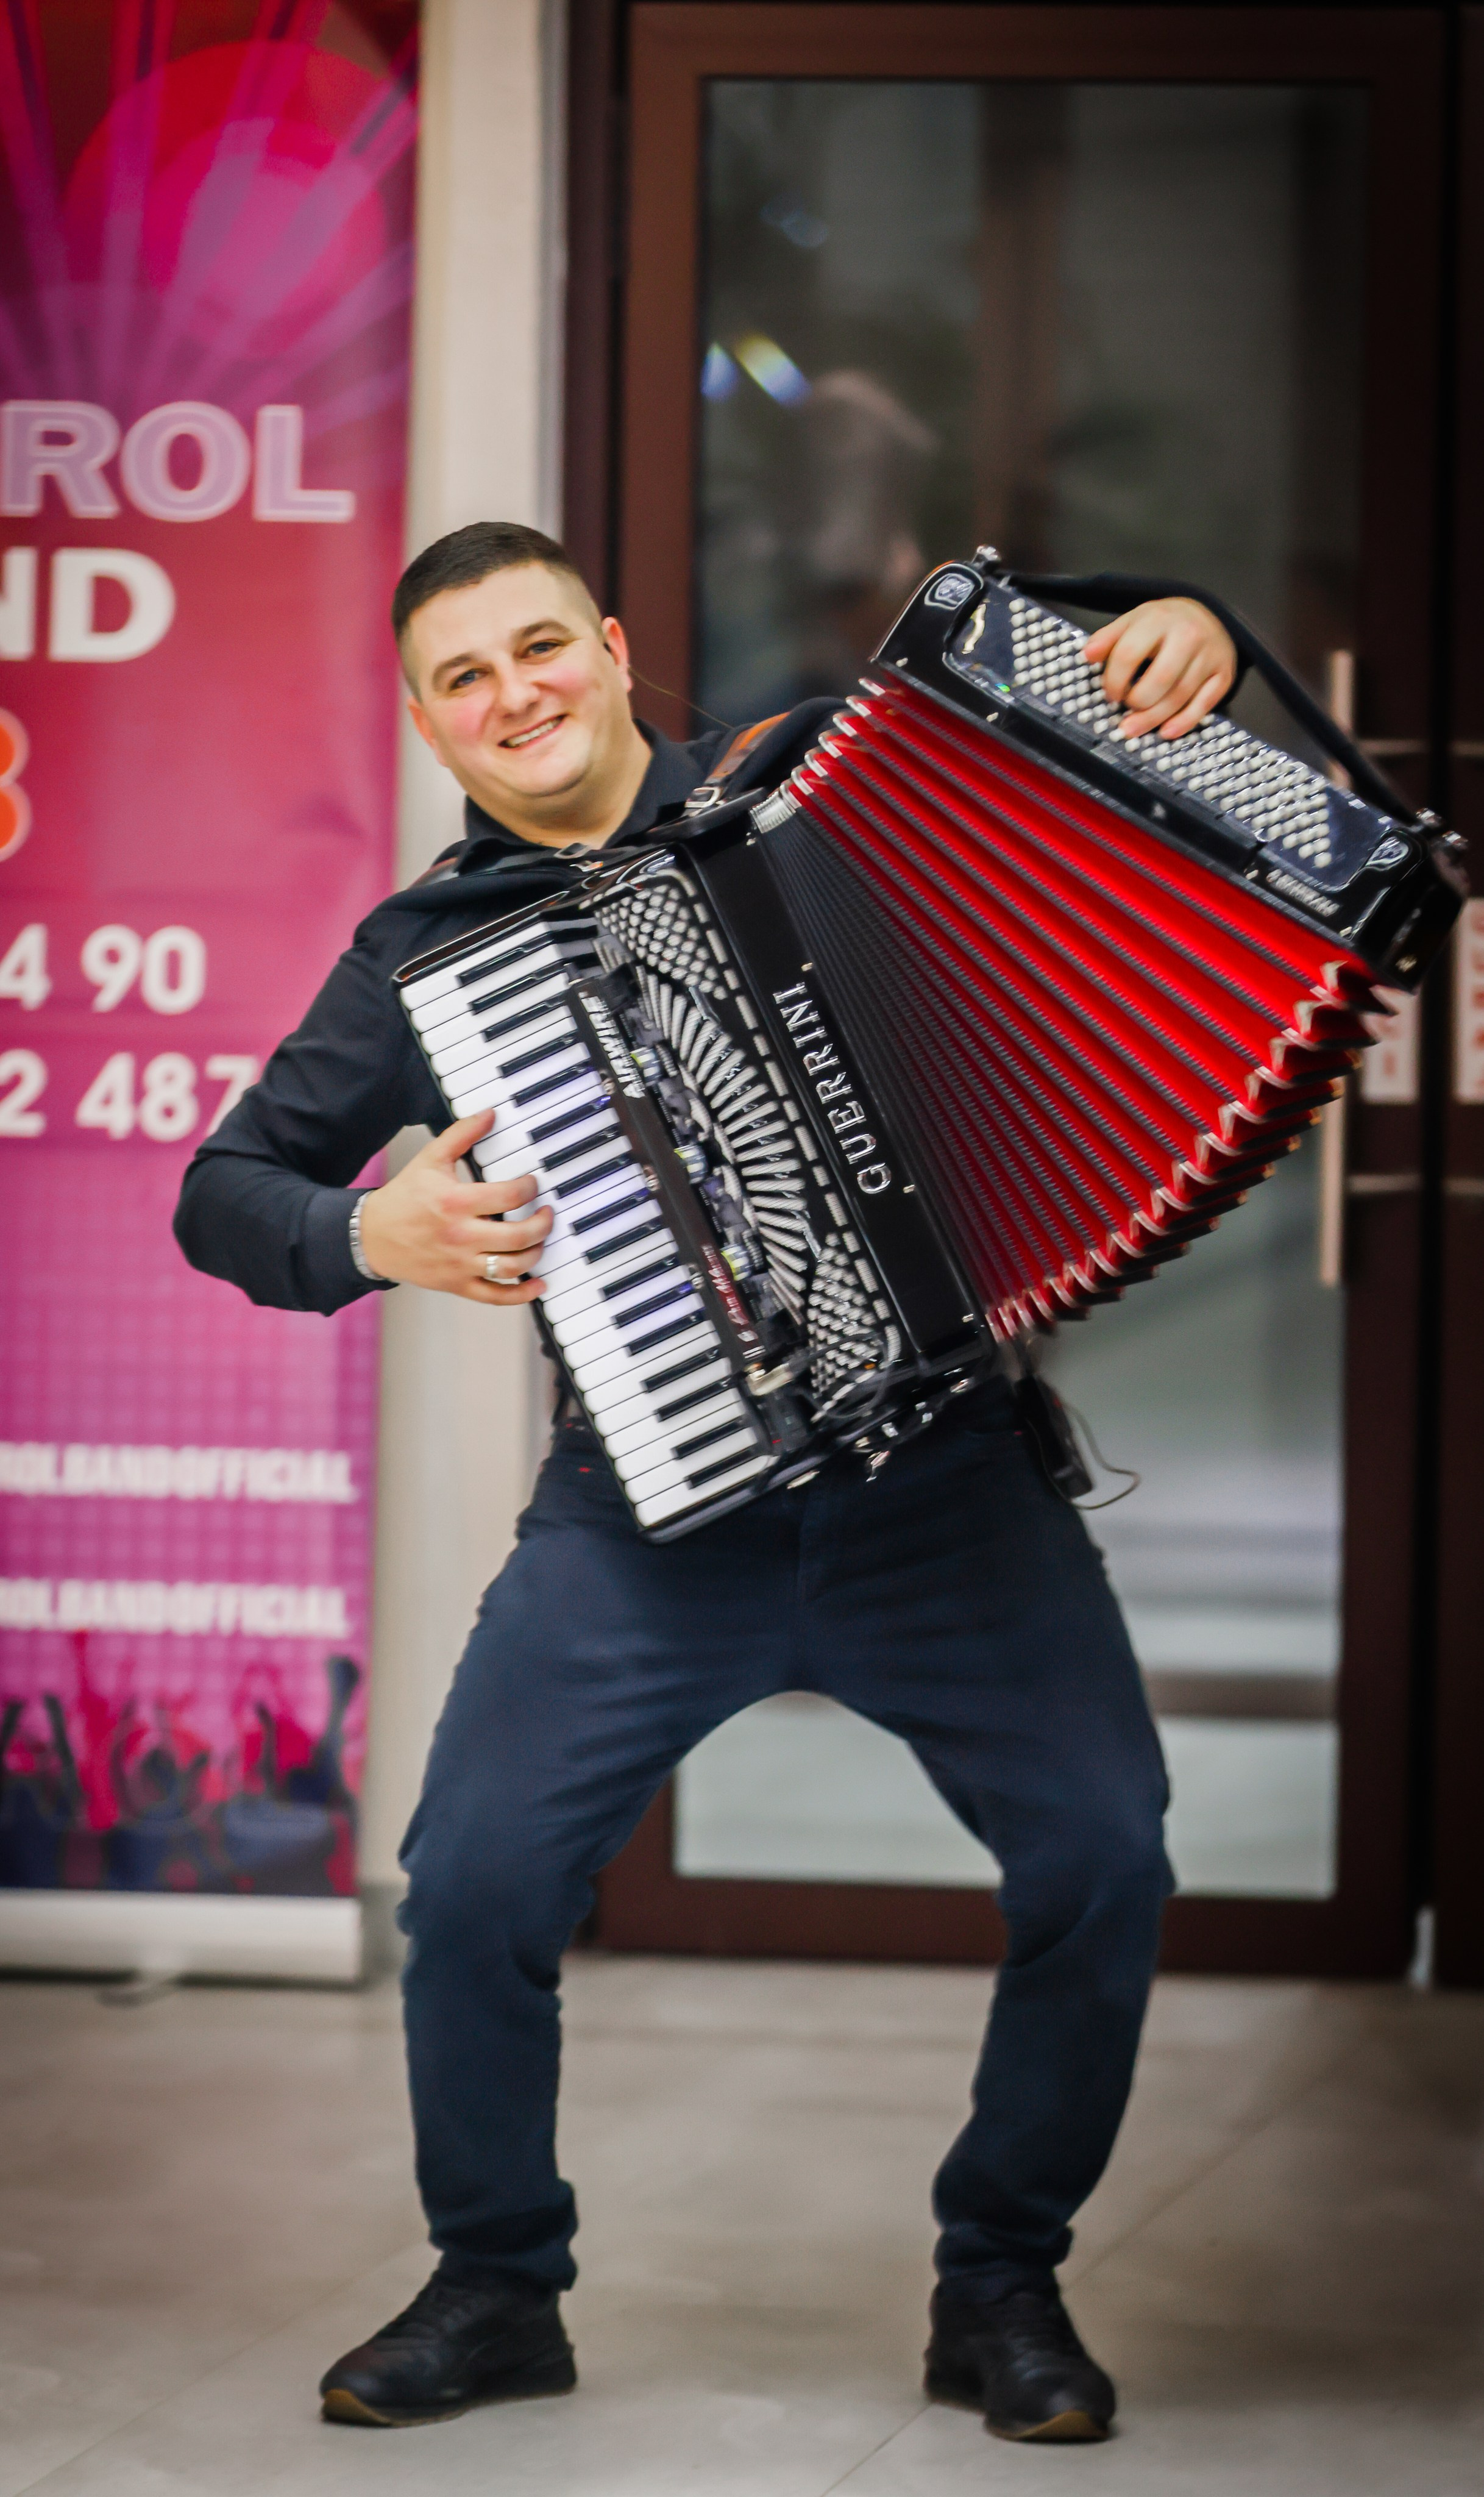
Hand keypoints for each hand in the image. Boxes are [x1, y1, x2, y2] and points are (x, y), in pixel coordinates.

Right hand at [356, 1111, 549, 1302]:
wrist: (372, 1237)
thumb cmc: (404, 1198)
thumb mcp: (429, 1159)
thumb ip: (461, 1134)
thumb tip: (489, 1114)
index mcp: (455, 1202)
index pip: (509, 1196)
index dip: (529, 1188)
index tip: (532, 1184)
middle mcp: (461, 1236)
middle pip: (518, 1236)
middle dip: (542, 1224)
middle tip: (546, 1213)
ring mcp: (460, 1264)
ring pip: (512, 1267)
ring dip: (536, 1253)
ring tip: (541, 1239)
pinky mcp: (457, 1285)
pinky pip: (496, 1297)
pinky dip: (522, 1294)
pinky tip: (538, 1283)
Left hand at [1082, 597, 1236, 741]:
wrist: (1208, 616)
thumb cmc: (1166, 623)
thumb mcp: (1134, 621)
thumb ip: (1109, 637)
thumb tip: (1088, 654)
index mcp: (1159, 619)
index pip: (1129, 654)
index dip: (1114, 680)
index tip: (1110, 693)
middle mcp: (1188, 635)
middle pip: (1159, 679)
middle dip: (1137, 701)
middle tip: (1126, 707)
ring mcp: (1209, 656)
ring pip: (1179, 697)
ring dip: (1153, 718)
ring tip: (1134, 728)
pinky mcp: (1223, 674)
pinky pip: (1204, 705)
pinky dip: (1184, 722)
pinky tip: (1166, 731)